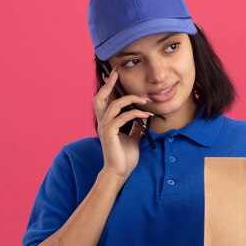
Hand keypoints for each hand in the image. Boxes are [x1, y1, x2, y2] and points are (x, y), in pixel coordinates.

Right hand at [93, 67, 153, 181]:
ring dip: (130, 99)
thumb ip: (134, 127)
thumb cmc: (125, 157)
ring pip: (114, 104)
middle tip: (116, 73)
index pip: (105, 100)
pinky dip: (135, 114)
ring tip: (145, 99)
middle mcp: (103, 122)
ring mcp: (105, 127)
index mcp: (107, 122)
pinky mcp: (109, 132)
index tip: (114, 75)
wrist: (120, 172)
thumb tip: (141, 118)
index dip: (108, 87)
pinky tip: (146, 115)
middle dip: (108, 84)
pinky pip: (122, 117)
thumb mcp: (133, 137)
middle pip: (100, 97)